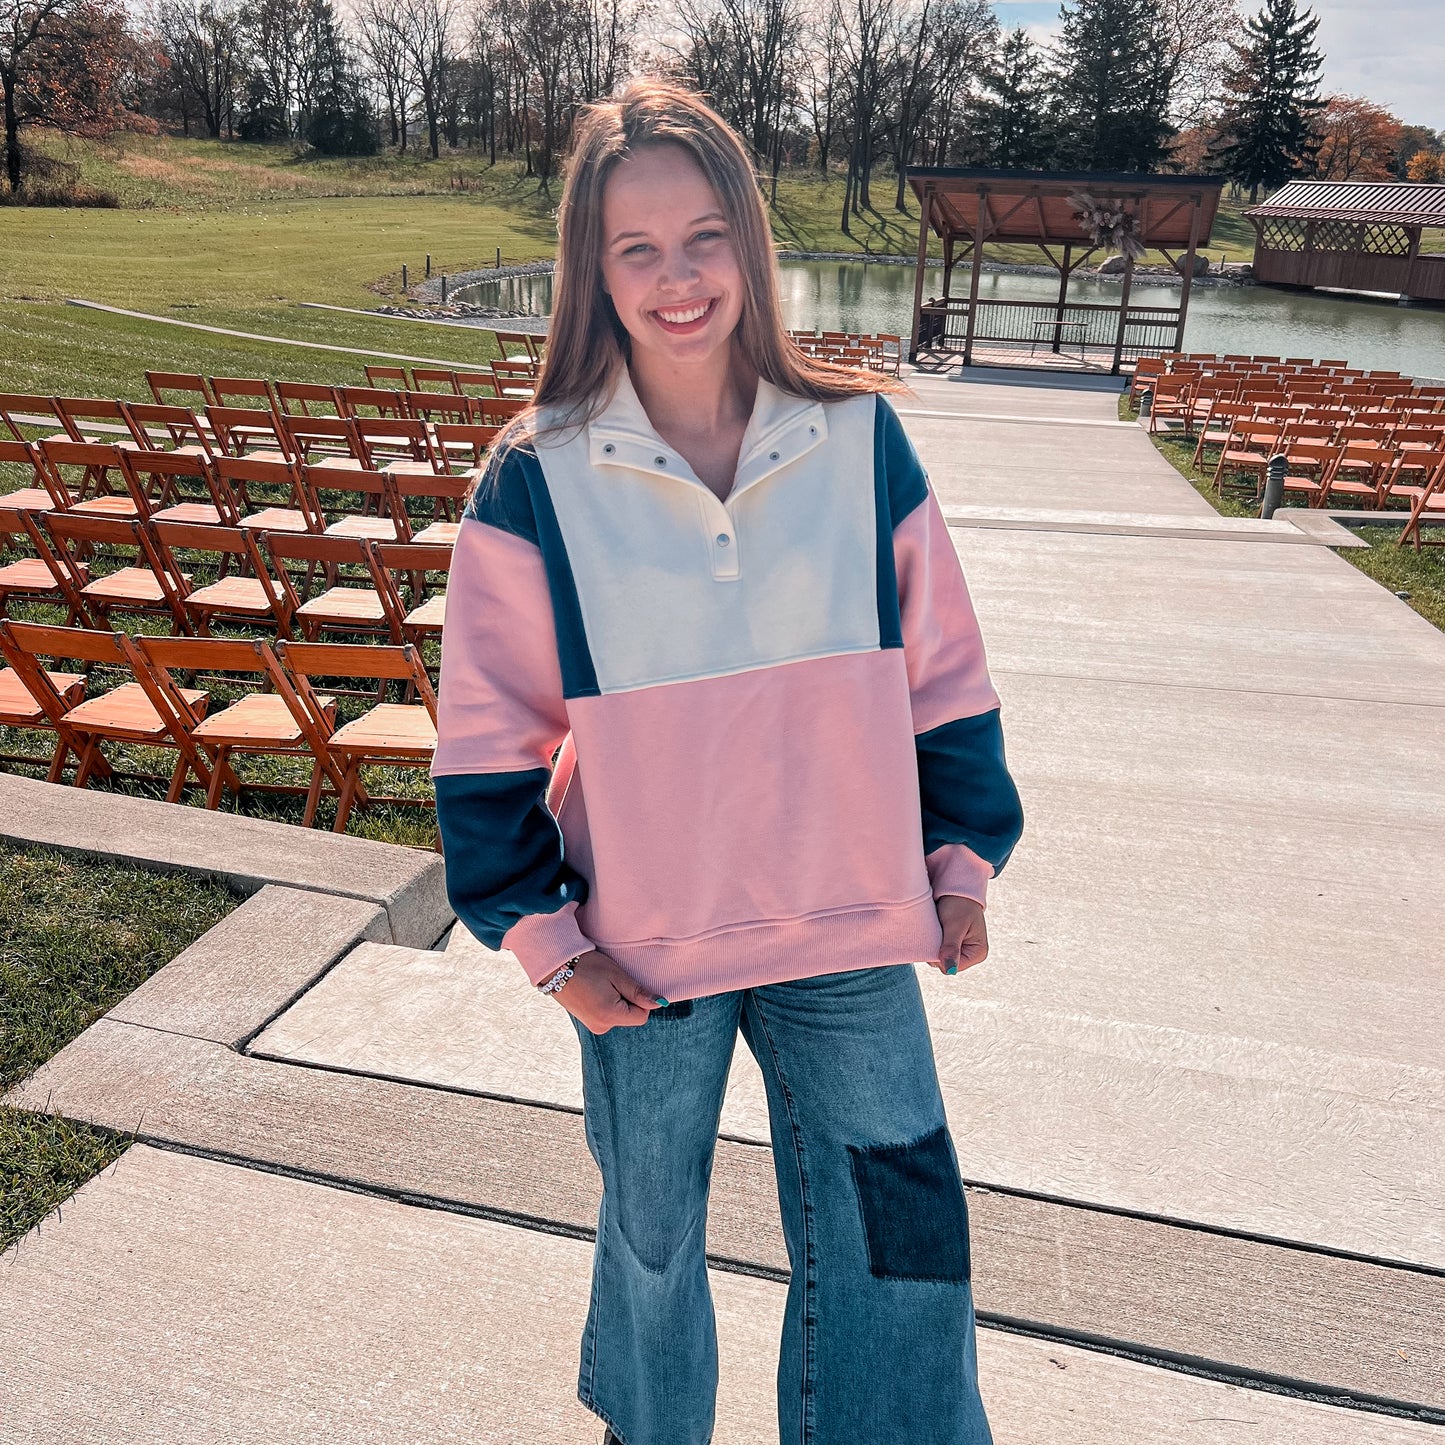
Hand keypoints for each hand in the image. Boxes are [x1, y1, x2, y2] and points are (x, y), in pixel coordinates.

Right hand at [548, 949, 663, 1033]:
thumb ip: (639, 992)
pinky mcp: (587, 1021)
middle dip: (626, 999)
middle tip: (610, 981)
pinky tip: (594, 989)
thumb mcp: (616, 975)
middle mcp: (601, 1026)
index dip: (639, 999)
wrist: (556, 966)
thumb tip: (660, 1003)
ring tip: (600, 984)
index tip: (624, 983)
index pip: (641, 1016)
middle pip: (630, 1016)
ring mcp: (593, 1025)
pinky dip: (606, 1002)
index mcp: (610, 1016)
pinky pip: (607, 1014)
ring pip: (619, 1015)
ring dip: (616, 1000)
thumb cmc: (587, 966)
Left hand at [930, 894, 987, 974]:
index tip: (937, 937)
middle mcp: (971, 955)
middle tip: (938, 930)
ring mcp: (962, 951)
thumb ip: (951, 947)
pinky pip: (938, 950)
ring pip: (939, 958)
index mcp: (978, 953)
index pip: (952, 967)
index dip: (940, 956)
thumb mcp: (955, 925)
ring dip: (934, 945)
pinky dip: (934, 941)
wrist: (956, 889)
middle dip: (937, 950)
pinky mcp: (953, 945)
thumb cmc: (959, 904)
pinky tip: (936, 930)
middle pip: (945, 964)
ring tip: (938, 928)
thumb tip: (950, 970)